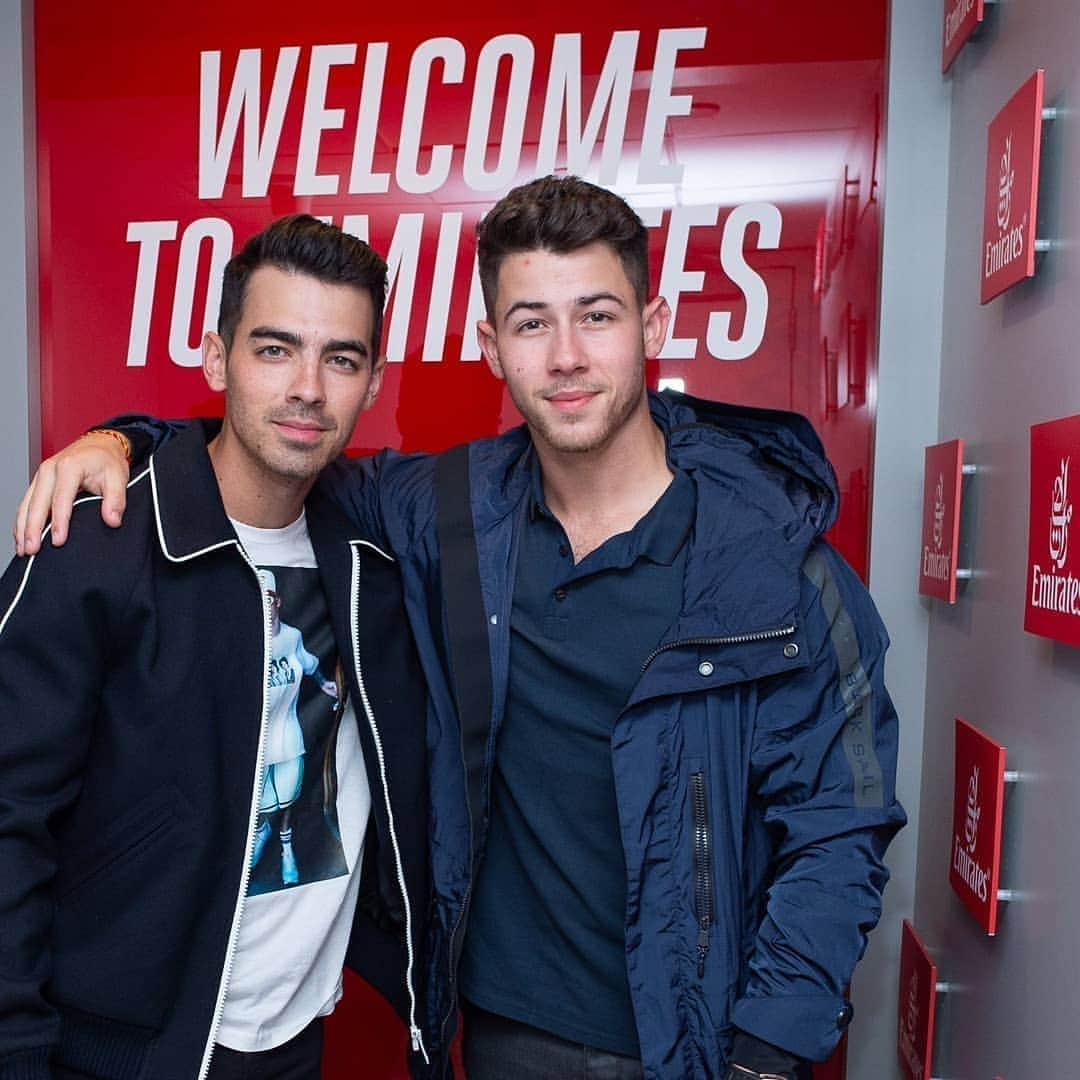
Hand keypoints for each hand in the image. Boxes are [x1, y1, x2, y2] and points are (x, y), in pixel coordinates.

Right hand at [14, 432, 131, 555]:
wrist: (100, 444)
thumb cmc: (107, 460)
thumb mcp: (118, 477)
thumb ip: (116, 500)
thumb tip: (112, 520)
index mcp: (69, 467)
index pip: (61, 499)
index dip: (59, 522)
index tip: (58, 541)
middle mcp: (49, 469)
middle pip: (37, 503)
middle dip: (32, 529)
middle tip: (32, 551)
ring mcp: (41, 475)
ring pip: (26, 504)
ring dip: (22, 528)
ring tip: (23, 549)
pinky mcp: (38, 481)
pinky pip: (26, 503)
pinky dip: (22, 520)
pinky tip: (22, 536)